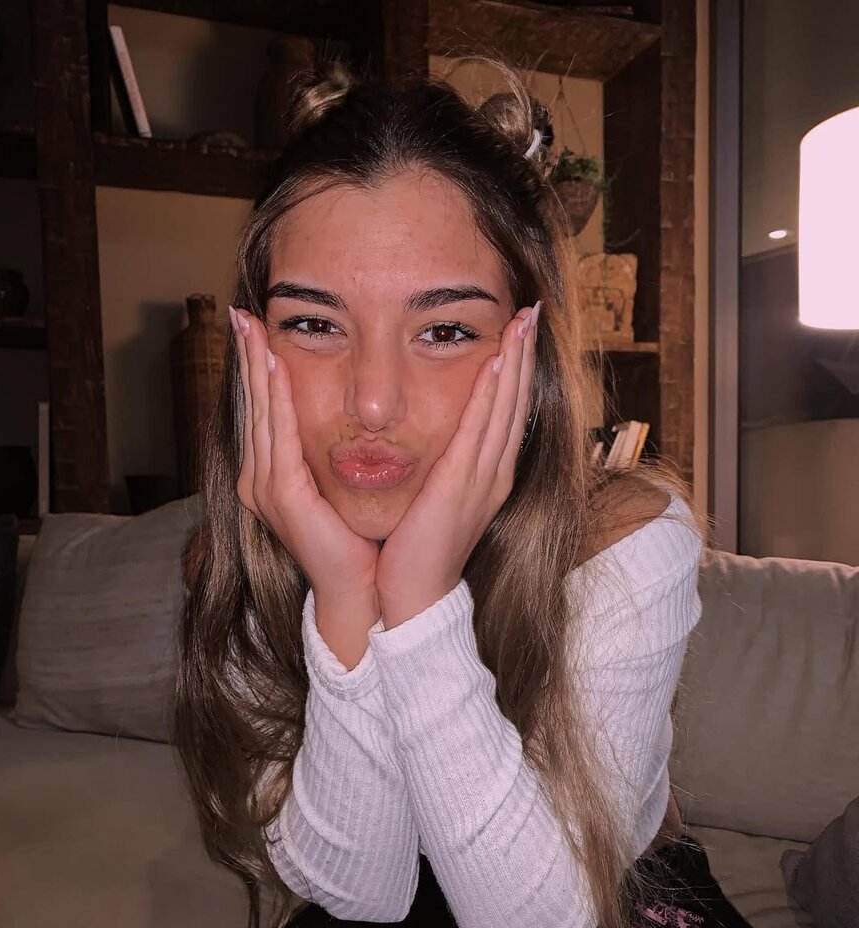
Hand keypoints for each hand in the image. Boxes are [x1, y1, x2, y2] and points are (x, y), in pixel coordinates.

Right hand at [231, 306, 380, 602]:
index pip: (265, 413)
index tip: (254, 331)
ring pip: (261, 413)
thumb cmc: (357, 541)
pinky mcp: (282, 494)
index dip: (256, 372)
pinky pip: (279, 435)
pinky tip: (273, 365)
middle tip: (241, 315)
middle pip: (254, 406)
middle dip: (247, 359)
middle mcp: (259, 480)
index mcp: (272, 478)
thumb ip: (327, 456)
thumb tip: (346, 421)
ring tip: (250, 328)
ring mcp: (265, 487)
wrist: (361, 589)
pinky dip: (276, 397)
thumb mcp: (337, 490)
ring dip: (255, 367)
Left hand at [376, 301, 539, 627]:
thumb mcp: (437, 500)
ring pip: (505, 409)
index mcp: (487, 475)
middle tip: (533, 309)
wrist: (415, 597)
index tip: (520, 330)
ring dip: (515, 362)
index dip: (516, 370)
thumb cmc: (417, 551)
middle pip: (515, 402)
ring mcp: (482, 479)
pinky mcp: (461, 486)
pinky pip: (480, 431)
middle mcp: (493, 473)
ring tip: (523, 320)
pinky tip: (495, 363)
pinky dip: (491, 395)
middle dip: (524, 354)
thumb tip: (438, 441)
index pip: (507, 412)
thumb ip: (443, 468)